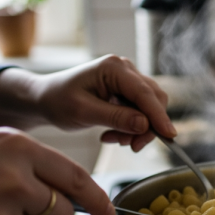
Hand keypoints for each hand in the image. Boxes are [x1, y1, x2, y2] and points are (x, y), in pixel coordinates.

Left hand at [0, 55, 175, 151]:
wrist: (45, 99)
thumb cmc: (57, 101)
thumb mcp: (83, 113)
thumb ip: (116, 117)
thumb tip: (144, 125)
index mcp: (113, 68)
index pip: (144, 93)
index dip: (159, 116)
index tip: (169, 136)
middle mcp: (124, 69)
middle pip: (153, 100)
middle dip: (146, 126)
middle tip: (129, 146)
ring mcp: (127, 79)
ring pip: (148, 108)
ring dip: (137, 129)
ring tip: (113, 140)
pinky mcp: (126, 91)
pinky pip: (139, 111)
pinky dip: (131, 127)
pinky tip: (112, 134)